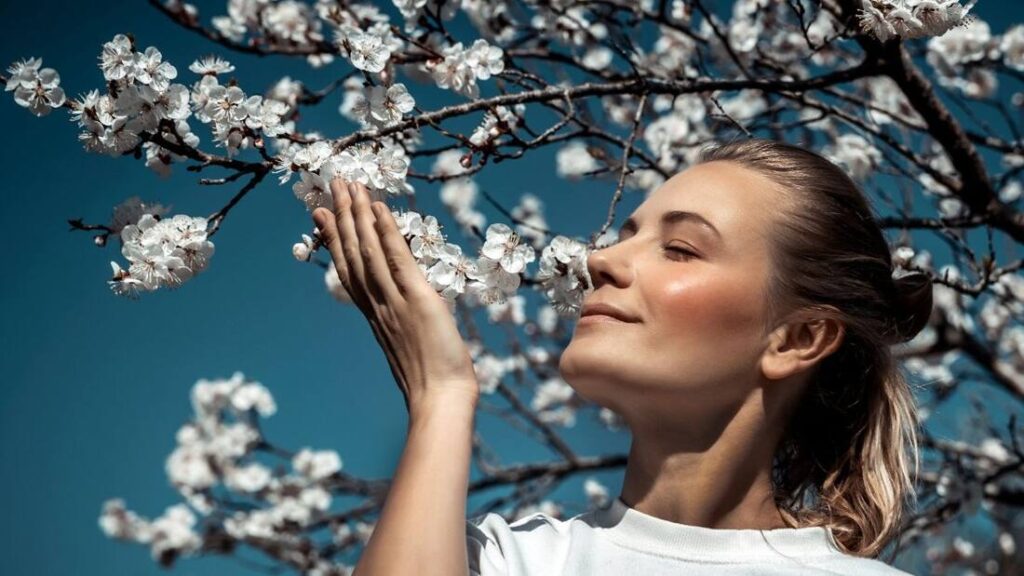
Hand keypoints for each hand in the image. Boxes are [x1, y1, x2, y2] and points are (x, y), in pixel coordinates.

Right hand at [311, 178, 479, 414]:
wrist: (440, 402)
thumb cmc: (433, 387)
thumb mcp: (412, 352)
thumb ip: (404, 331)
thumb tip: (408, 322)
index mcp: (376, 317)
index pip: (350, 272)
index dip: (335, 240)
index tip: (323, 215)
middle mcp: (379, 306)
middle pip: (353, 254)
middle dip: (342, 216)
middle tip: (333, 184)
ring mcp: (395, 301)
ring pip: (369, 250)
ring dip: (358, 214)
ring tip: (349, 184)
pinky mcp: (418, 300)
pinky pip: (397, 259)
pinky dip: (386, 231)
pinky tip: (378, 208)